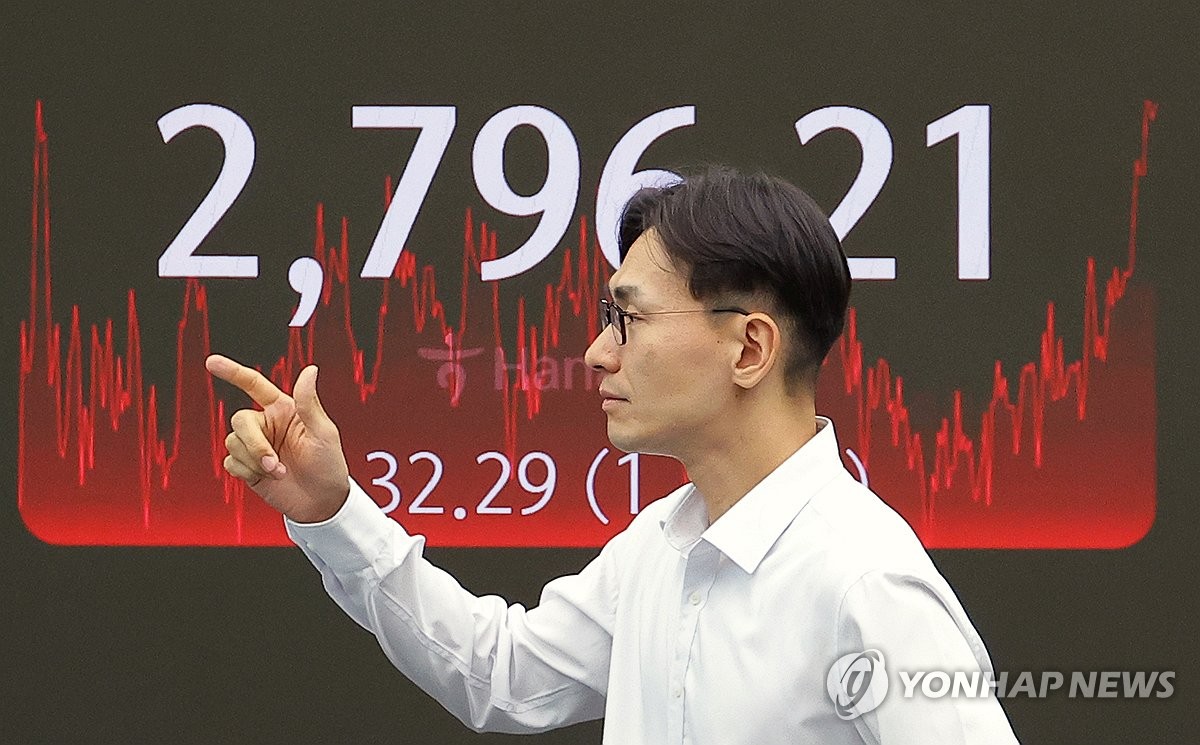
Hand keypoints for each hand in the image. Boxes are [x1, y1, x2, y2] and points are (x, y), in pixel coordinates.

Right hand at [206, 354, 349, 523]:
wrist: (322, 502)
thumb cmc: (328, 464)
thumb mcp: (323, 432)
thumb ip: (309, 402)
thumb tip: (310, 370)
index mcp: (283, 409)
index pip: (254, 385)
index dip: (233, 372)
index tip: (212, 362)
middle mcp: (266, 425)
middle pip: (239, 420)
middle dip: (253, 443)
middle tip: (273, 462)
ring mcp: (255, 446)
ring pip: (232, 442)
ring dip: (254, 461)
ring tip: (278, 472)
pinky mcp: (247, 466)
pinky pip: (230, 462)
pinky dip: (246, 471)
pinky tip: (266, 478)